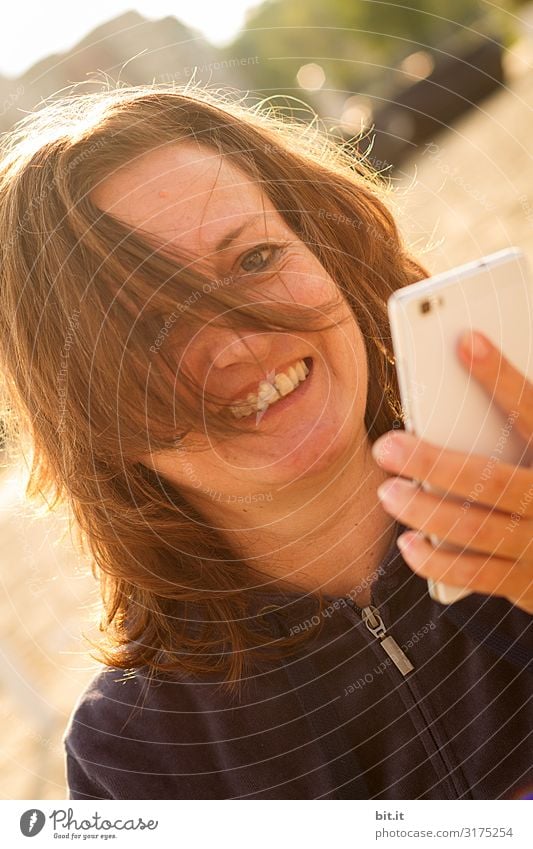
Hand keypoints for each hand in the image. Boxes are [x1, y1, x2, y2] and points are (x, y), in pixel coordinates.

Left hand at [372, 330, 532, 612]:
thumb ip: (512, 428)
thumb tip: (461, 368)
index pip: (532, 409)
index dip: (500, 375)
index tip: (465, 340)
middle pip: (489, 479)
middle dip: (432, 463)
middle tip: (386, 448)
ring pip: (475, 529)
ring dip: (424, 511)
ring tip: (388, 492)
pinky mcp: (525, 583)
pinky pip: (474, 574)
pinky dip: (436, 561)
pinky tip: (408, 543)